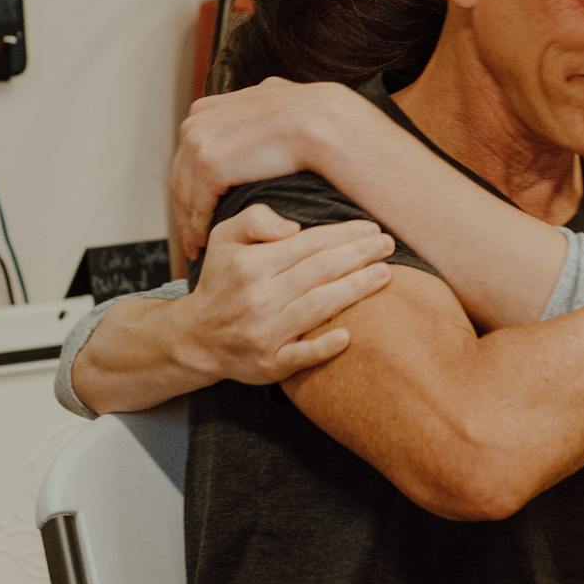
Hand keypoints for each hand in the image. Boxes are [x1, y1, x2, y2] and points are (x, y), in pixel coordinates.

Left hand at [171, 78, 364, 260]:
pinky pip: (197, 205)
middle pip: (183, 172)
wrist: (324, 120)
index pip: (191, 152)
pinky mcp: (209, 164)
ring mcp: (201, 140)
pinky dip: (198, 229)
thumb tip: (266, 97)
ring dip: (189, 222)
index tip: (199, 205)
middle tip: (192, 233)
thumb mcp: (277, 101)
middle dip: (186, 204)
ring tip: (197, 246)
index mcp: (210, 106)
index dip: (194, 181)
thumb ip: (261, 106)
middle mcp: (199, 119)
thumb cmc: (314, 116)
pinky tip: (204, 244)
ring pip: (186, 192)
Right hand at [173, 204, 394, 383]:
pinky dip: (324, 347)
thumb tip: (293, 227)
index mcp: (251, 264)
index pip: (309, 244)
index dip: (344, 234)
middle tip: (388, 245)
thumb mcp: (223, 238)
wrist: (195, 337)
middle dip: (359, 255)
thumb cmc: (220, 281)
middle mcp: (259, 297)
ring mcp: (265, 333)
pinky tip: (349, 335)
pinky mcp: (270, 364)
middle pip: (320, 271)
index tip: (371, 228)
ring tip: (386, 274)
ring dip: (356, 290)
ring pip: (318, 307)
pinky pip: (301, 355)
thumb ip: (255, 219)